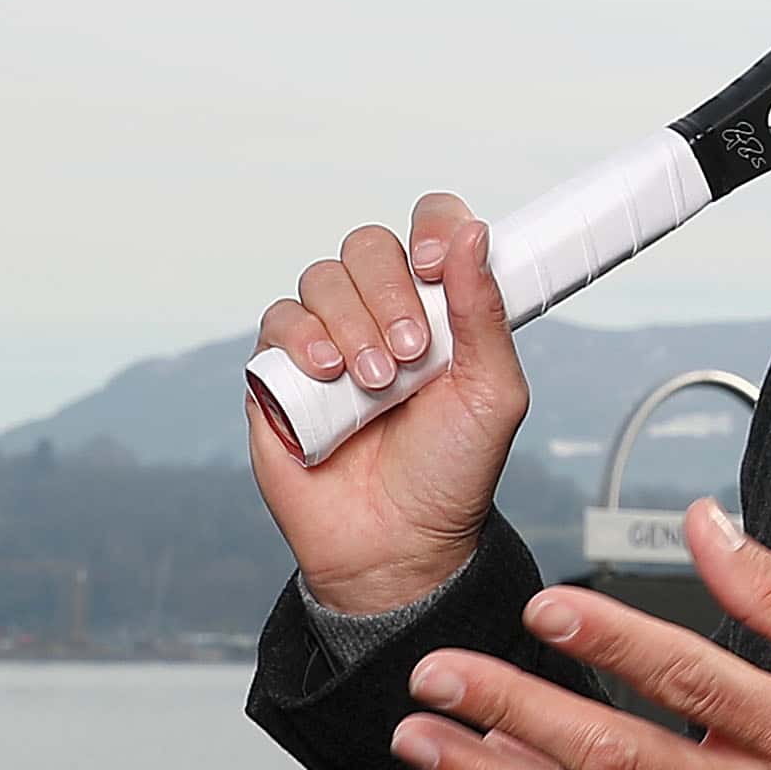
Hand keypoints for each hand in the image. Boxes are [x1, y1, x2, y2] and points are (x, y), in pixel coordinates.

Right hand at [244, 196, 529, 614]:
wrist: (398, 542)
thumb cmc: (450, 472)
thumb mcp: (493, 392)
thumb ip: (485, 310)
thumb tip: (473, 232)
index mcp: (440, 308)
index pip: (429, 226)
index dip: (430, 227)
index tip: (436, 264)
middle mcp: (382, 313)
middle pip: (368, 245)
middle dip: (389, 291)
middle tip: (408, 353)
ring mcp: (328, 338)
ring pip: (322, 278)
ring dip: (350, 322)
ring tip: (374, 381)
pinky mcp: (281, 371)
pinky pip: (277, 319)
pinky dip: (302, 337)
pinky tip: (327, 375)